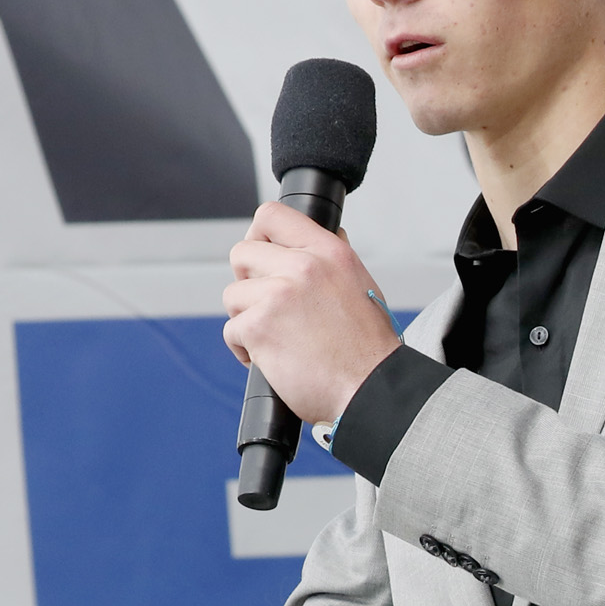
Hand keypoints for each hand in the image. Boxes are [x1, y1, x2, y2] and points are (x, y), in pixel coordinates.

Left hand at [222, 201, 400, 424]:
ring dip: (247, 319)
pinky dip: (246, 350)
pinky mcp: (259, 327)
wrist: (371, 389)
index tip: (262, 256)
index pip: (272, 216)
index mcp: (329, 253)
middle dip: (249, 282)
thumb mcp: (363, 286)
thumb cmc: (369, 348)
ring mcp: (278, 296)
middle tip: (269, 306)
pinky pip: (232, 331)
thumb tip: (327, 235)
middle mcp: (303, 267)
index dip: (259, 236)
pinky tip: (273, 358)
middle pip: (241, 254)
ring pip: (233, 295)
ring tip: (276, 337)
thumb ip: (335, 259)